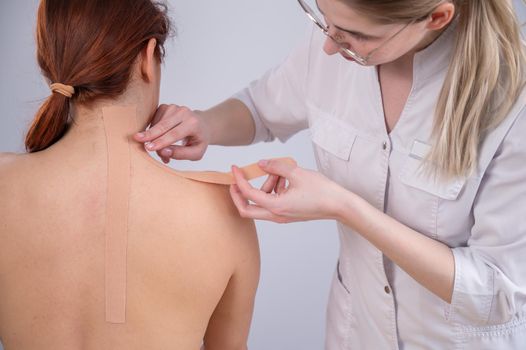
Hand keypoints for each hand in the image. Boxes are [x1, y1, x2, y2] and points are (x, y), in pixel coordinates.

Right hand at [133, 104, 210, 162]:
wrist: (202, 126)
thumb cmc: (198, 141)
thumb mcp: (196, 153)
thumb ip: (181, 154)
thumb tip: (163, 152)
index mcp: (193, 123)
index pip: (175, 133)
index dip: (161, 141)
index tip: (149, 147)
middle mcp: (184, 112)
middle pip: (164, 125)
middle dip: (150, 134)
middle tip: (137, 139)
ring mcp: (174, 107)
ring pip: (157, 123)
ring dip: (153, 137)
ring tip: (158, 150)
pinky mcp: (165, 107)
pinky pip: (154, 119)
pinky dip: (153, 130)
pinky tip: (157, 138)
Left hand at [229, 159, 345, 222]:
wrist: (339, 205)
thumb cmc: (322, 191)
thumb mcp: (297, 173)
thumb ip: (276, 166)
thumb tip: (261, 163)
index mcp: (276, 206)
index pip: (248, 194)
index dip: (239, 180)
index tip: (234, 169)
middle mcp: (276, 215)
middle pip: (247, 210)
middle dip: (239, 194)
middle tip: (237, 179)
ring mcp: (282, 216)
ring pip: (261, 203)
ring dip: (264, 186)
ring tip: (280, 172)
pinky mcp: (287, 214)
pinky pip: (272, 203)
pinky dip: (274, 190)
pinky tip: (286, 179)